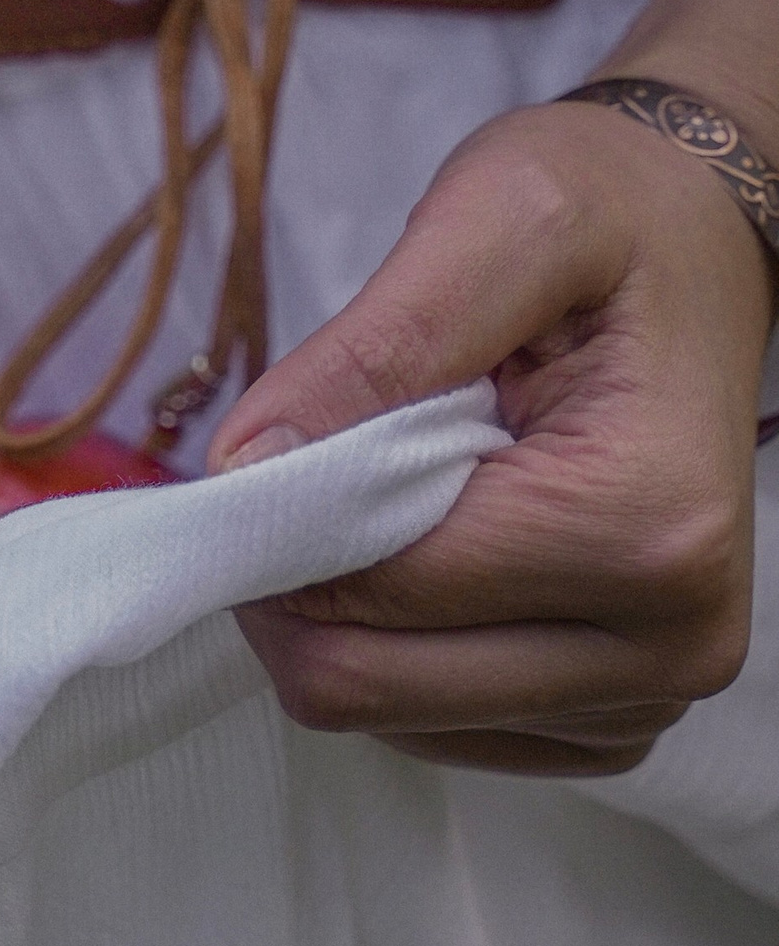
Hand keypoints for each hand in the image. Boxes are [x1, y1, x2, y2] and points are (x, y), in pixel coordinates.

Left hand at [207, 96, 772, 774]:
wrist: (701, 246)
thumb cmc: (609, 217)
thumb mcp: (497, 221)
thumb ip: (372, 349)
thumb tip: (244, 471)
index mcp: (644, 528)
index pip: (375, 590)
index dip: (274, 524)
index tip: (257, 449)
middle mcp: (668, 644)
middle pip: (363, 684)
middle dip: (291, 581)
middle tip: (304, 468)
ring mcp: (644, 699)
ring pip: (379, 715)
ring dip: (341, 609)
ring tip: (397, 488)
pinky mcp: (605, 722)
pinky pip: (425, 728)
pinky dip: (386, 645)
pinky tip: (425, 546)